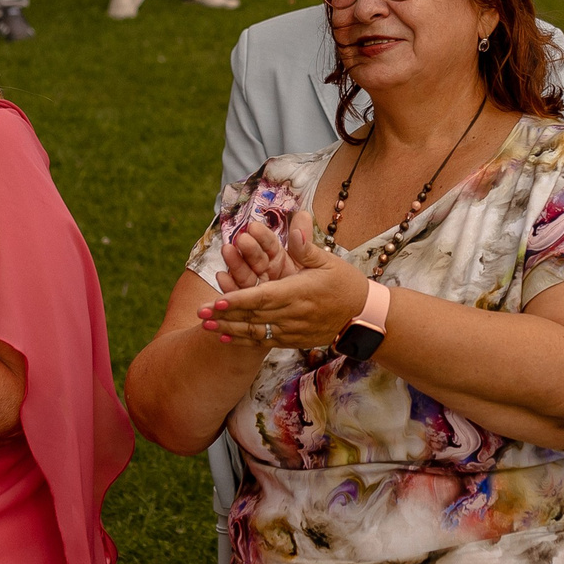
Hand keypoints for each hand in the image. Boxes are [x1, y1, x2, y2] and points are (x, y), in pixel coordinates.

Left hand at [196, 210, 369, 350]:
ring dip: (228, 329)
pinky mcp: (293, 341)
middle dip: (225, 315)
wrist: (363, 317)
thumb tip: (296, 221)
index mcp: (300, 291)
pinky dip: (242, 341)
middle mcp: (293, 314)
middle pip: (253, 317)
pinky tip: (223, 337)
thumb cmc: (346, 284)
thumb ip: (306, 246)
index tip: (217, 301)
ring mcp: (292, 330)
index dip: (239, 300)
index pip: (263, 297)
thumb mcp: (329, 261)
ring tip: (204, 326)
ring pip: (255, 332)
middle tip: (199, 313)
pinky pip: (263, 342)